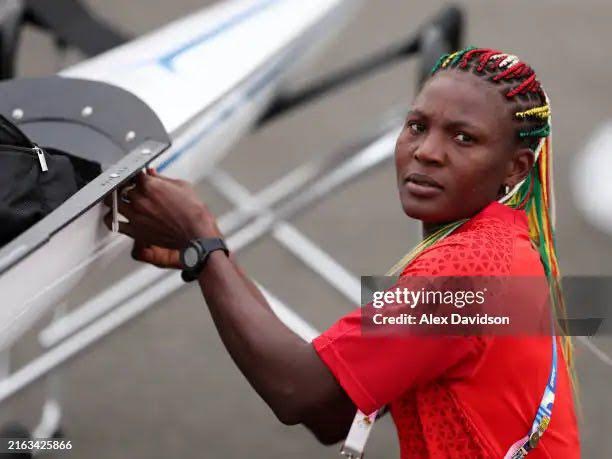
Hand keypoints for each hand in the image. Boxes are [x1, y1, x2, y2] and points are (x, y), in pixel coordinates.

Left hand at [104, 169, 221, 265]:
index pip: (132, 173)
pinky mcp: (135, 231)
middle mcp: (140, 200)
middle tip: (129, 187)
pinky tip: (116, 215)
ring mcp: (136, 215)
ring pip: (112, 202)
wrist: (197, 233)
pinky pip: (113, 223)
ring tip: (120, 199)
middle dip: (125, 186)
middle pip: (121, 187)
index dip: (133, 173)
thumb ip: (162, 178)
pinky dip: (111, 218)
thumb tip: (152, 173)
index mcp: (150, 185)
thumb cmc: (193, 212)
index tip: (135, 175)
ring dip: (115, 199)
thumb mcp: (181, 186)